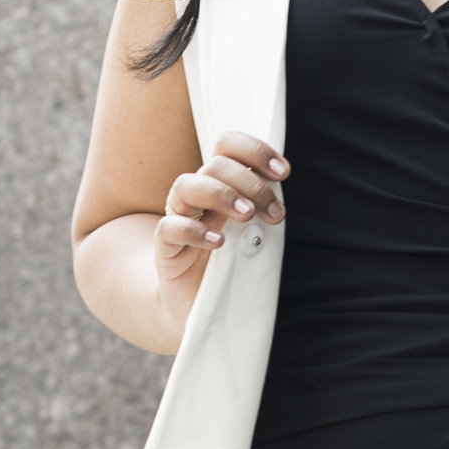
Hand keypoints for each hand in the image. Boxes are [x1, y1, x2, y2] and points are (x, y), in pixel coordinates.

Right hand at [155, 131, 289, 303]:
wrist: (195, 301)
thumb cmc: (229, 263)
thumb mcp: (252, 233)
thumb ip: (263, 211)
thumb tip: (283, 198)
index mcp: (219, 184)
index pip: (227, 146)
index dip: (255, 150)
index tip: (283, 172)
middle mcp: (196, 195)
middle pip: (215, 166)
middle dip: (250, 183)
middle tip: (275, 213)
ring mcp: (177, 218)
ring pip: (187, 185)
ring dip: (222, 195)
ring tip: (247, 216)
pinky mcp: (165, 248)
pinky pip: (170, 228)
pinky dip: (195, 230)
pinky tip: (219, 242)